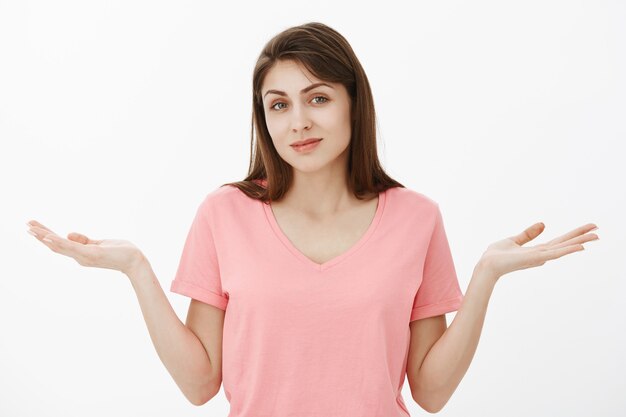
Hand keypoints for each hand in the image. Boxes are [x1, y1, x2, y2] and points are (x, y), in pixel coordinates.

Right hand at [26, 220, 145, 275]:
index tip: (34, 227)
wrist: (135, 261)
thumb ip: (84, 240)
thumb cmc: (121, 252)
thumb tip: (67, 233)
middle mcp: (80, 257)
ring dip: (44, 237)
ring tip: (31, 228)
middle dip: (40, 235)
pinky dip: (58, 241)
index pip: (60, 244)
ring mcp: (84, 256)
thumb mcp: (100, 243)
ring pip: (60, 246)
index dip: (46, 236)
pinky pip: (71, 247)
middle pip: (55, 245)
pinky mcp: (91, 254)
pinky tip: (47, 236)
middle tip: (26, 225)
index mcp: (81, 254)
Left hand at [478, 222, 598, 280]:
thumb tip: (544, 224)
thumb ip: (528, 233)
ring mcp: (539, 257)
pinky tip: (580, 246)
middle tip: (598, 229)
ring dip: (580, 242)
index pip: (559, 241)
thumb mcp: (514, 240)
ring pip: (563, 248)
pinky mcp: (535, 258)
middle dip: (581, 237)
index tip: (587, 228)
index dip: (573, 235)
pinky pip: (555, 253)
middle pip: (565, 244)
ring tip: (596, 236)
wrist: (487, 264)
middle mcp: (541, 255)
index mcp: (537, 250)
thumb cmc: (496, 255)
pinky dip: (568, 250)